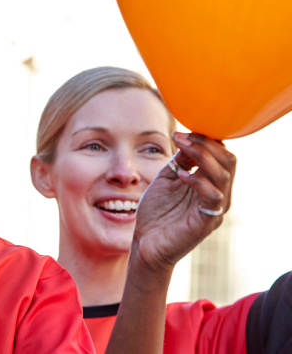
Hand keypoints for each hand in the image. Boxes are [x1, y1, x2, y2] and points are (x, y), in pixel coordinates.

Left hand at [132, 132, 235, 273]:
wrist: (146, 241)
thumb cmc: (156, 211)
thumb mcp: (168, 179)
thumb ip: (180, 161)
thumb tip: (188, 139)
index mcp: (210, 183)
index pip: (222, 156)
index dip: (206, 140)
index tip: (182, 132)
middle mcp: (218, 195)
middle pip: (228, 162)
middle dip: (206, 144)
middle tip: (182, 137)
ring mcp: (214, 209)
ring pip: (223, 176)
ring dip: (202, 157)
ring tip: (182, 147)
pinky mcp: (206, 222)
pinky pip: (213, 197)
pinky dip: (198, 181)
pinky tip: (181, 175)